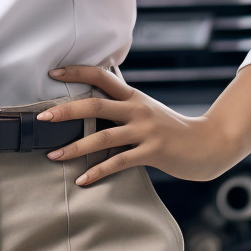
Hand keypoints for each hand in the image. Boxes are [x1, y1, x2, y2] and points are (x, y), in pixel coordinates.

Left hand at [38, 65, 236, 184]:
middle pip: (95, 103)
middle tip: (43, 118)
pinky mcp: (152, 152)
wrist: (207, 144)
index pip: (102, 75)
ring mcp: (145, 130)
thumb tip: (94, 100)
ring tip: (53, 154)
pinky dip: (98, 171)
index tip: (53, 72)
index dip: (77, 71)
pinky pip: (119, 162)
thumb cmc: (172, 128)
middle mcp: (137, 109)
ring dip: (75, 147)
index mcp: (133, 96)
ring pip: (103, 135)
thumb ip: (123, 105)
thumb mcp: (147, 110)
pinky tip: (82, 179)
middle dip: (66, 111)